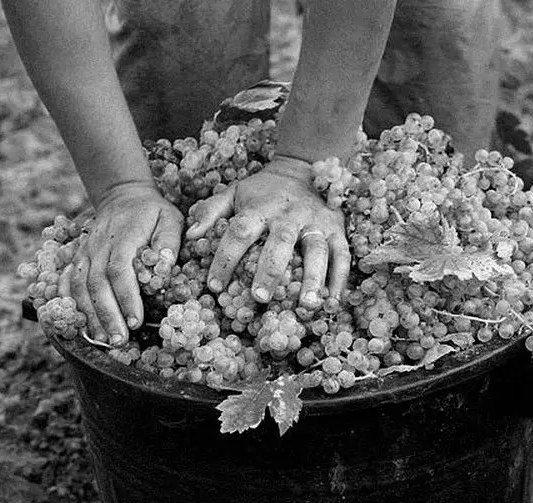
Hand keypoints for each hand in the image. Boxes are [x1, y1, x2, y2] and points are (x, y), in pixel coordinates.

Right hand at [66, 182, 182, 344]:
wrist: (123, 196)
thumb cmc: (152, 212)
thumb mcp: (170, 218)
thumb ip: (169, 241)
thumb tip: (165, 265)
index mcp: (123, 238)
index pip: (119, 271)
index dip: (125, 298)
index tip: (135, 321)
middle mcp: (98, 247)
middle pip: (97, 284)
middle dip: (107, 315)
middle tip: (119, 340)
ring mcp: (85, 252)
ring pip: (78, 286)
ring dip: (88, 314)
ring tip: (101, 339)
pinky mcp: (77, 257)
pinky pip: (65, 281)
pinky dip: (68, 303)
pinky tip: (76, 323)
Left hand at [186, 156, 349, 306]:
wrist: (303, 167)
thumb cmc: (263, 189)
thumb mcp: (234, 192)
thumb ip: (211, 211)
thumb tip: (190, 236)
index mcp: (261, 207)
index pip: (239, 232)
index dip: (225, 259)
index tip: (214, 285)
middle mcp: (289, 215)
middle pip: (279, 243)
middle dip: (269, 271)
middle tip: (259, 298)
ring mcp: (316, 222)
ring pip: (316, 250)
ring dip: (313, 278)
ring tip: (307, 305)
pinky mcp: (337, 229)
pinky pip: (342, 254)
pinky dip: (340, 277)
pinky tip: (334, 300)